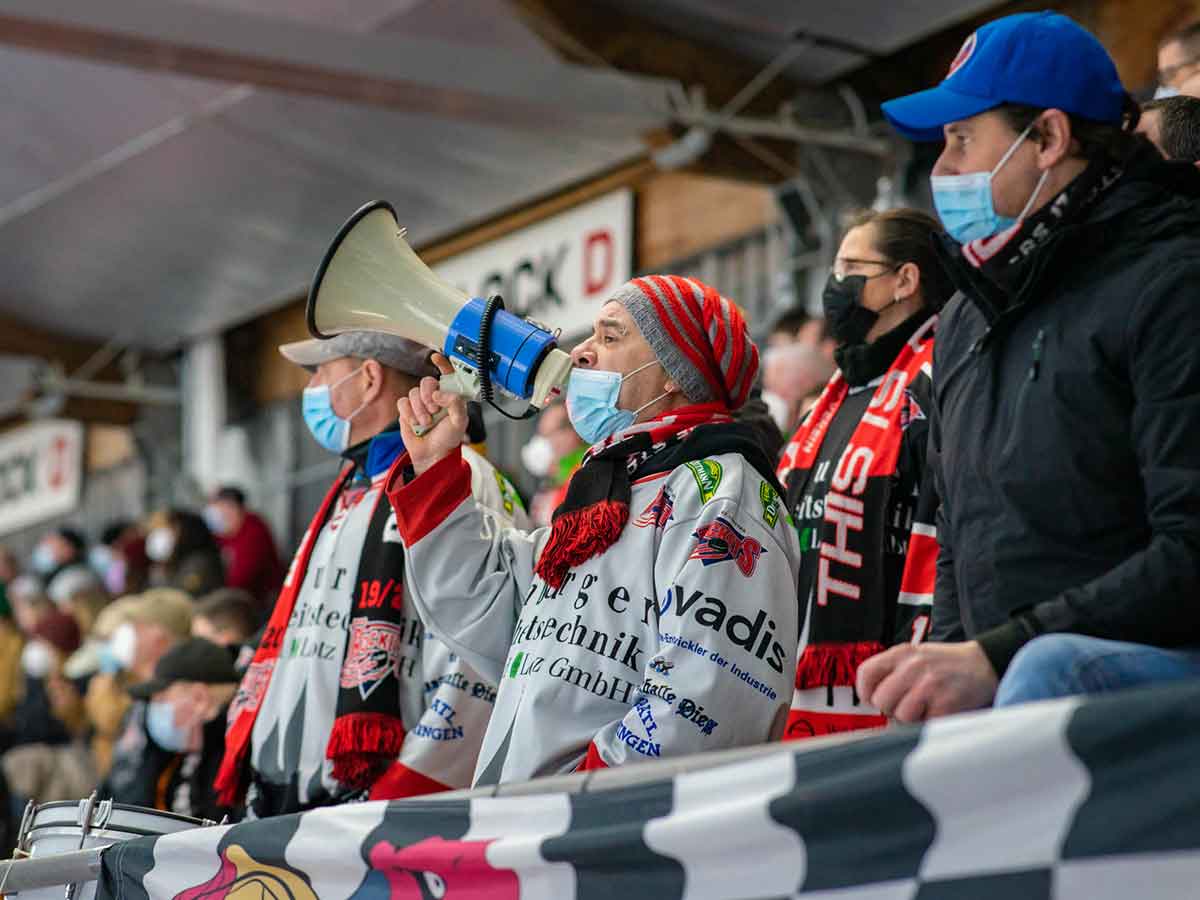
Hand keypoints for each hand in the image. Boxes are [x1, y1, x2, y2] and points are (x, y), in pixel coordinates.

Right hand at [397, 352, 469, 475]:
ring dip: (420, 409)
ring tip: (427, 422)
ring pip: (414, 392)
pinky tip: (416, 423)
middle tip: (434, 410)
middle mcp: (435, 396)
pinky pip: (403, 402)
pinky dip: (409, 413)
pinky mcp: (407, 410)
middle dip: (428, 395)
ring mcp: (420, 403)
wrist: (432, 454)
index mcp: (450, 396)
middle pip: (426, 381)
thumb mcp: (460, 421)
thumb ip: (455, 403)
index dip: (442, 364)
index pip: (447, 375)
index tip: (436, 358)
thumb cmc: (448, 438)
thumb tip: (439, 393)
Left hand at [856, 641, 997, 723]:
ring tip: (926, 706)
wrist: (984, 664)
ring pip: (901, 715)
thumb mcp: (916, 656)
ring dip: (912, 718)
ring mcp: (930, 684)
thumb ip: (893, 671)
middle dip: (891, 708)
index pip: (866, 673)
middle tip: (908, 704)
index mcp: (902, 653)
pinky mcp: (946, 702)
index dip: (866, 692)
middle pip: (881, 700)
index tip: (873, 700)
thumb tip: (871, 699)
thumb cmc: (946, 664)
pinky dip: (930, 722)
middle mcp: (913, 666)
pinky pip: (924, 724)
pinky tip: (940, 709)